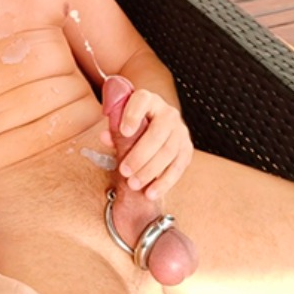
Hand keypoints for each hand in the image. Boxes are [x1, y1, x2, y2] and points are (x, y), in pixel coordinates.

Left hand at [100, 76, 190, 200]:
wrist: (153, 132)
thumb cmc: (132, 129)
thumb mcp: (121, 127)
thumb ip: (114, 132)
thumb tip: (106, 137)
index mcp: (149, 102)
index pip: (142, 101)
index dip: (133, 115)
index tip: (124, 131)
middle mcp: (168, 114)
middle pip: (157, 133)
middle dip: (140, 155)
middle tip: (124, 171)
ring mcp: (180, 131)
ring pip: (169, 151)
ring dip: (151, 171)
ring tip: (134, 184)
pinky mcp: (187, 148)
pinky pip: (179, 166)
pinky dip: (165, 182)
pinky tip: (151, 192)